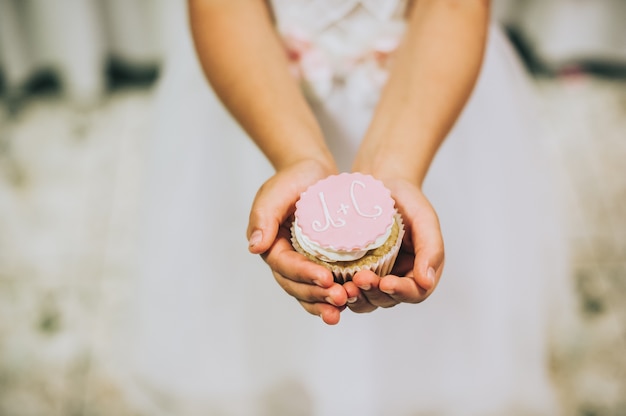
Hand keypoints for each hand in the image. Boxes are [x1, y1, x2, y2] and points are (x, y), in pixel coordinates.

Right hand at [247, 159, 348, 324]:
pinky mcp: (322, 263)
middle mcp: (285, 259)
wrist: (313, 172)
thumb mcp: (276, 191)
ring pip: (309, 291)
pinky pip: (324, 285)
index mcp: (271, 245)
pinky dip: (334, 295)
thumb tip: (255, 247)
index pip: (284, 266)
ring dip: (325, 302)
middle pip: (296, 286)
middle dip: (316, 295)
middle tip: (340, 298)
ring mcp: (303, 263)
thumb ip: (264, 216)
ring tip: (346, 304)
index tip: (326, 278)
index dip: (304, 274)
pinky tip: (352, 300)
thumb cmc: (293, 178)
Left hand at [343, 176, 444, 312]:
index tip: (386, 283)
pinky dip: (341, 289)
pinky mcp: (354, 271)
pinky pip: (348, 288)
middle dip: (373, 293)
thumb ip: (432, 249)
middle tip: (359, 280)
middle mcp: (398, 278)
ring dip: (356, 297)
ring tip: (345, 287)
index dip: (401, 292)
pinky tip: (331, 281)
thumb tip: (426, 282)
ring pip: (366, 300)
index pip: (414, 292)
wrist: (381, 184)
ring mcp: (375, 277)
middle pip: (387, 300)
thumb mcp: (425, 219)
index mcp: (419, 271)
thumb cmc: (407, 200)